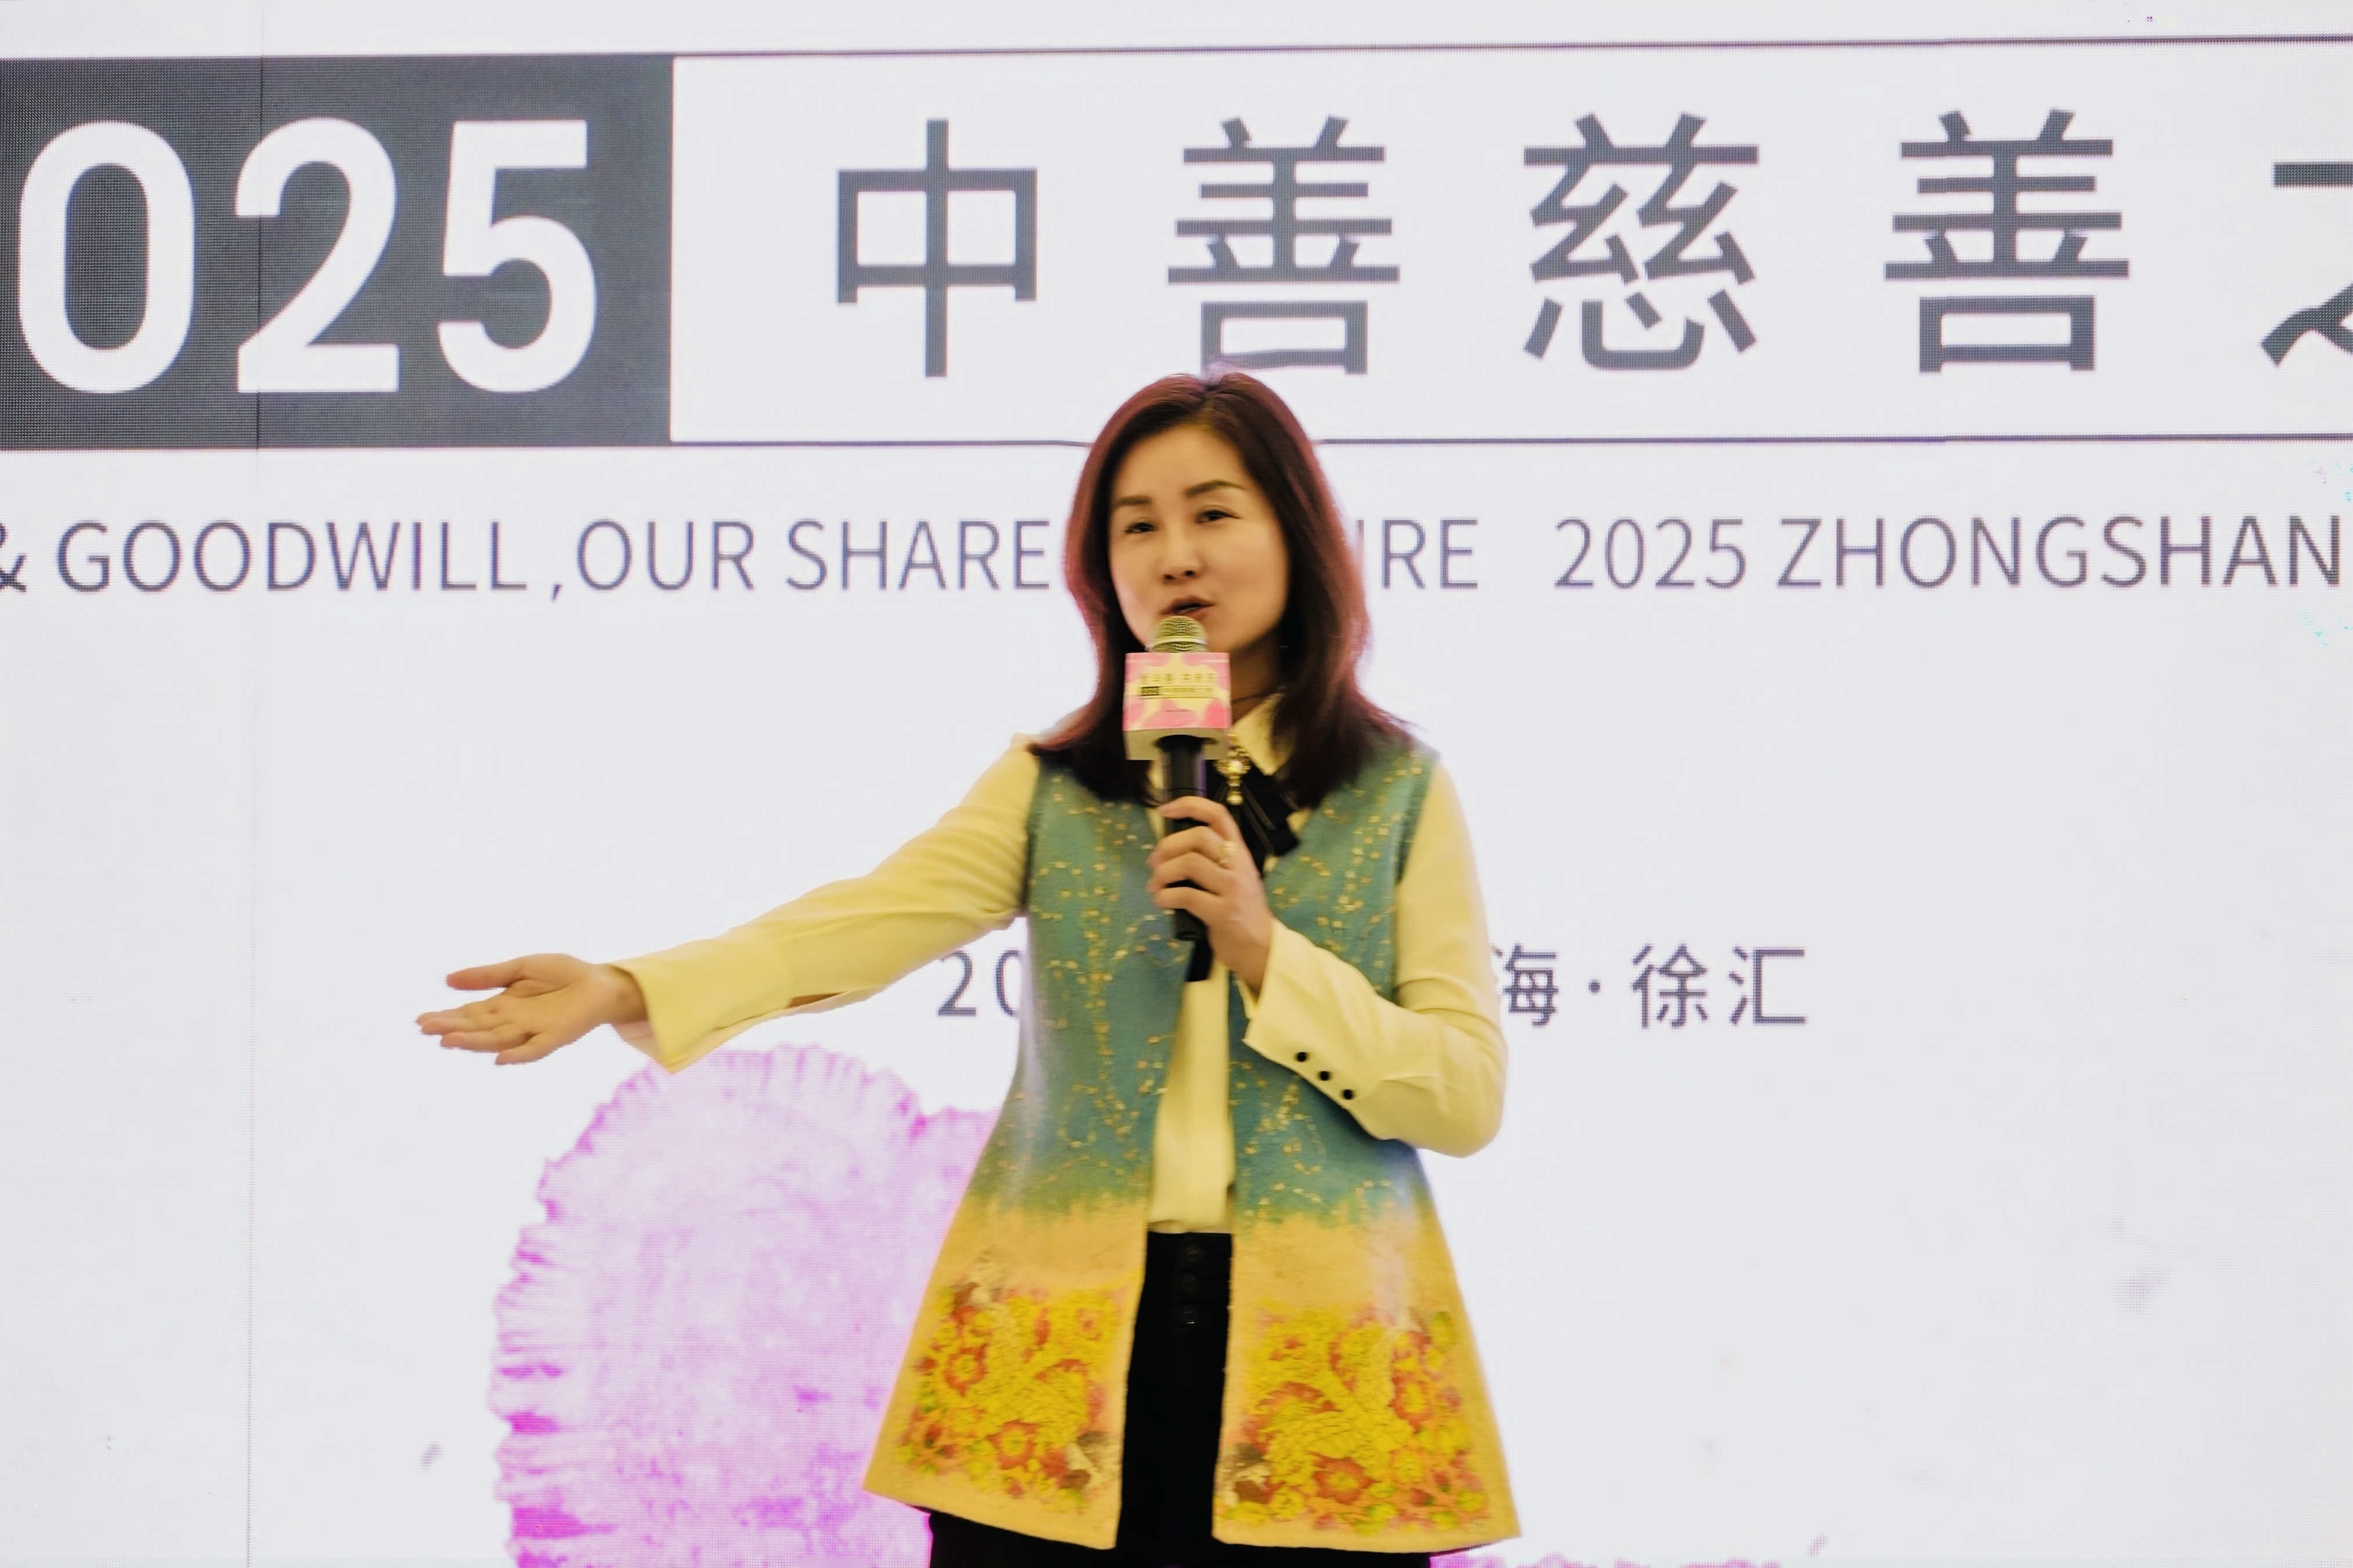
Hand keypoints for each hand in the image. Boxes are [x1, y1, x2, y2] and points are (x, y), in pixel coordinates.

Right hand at [416, 953, 645, 1065]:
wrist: (601, 981)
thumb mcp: (521, 968)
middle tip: (427, 1030)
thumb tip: (447, 980)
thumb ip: (488, 975)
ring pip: (498, 1040)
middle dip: (453, 1029)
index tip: (421, 1020)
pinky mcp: (555, 1037)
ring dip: (475, 1043)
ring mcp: (533, 1032)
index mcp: (503, 1005)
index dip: (447, 1017)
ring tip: (450, 1041)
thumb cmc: (563, 974)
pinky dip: (519, 1055)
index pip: (469, 1014)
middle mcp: (513, 1022)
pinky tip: (501, 1059)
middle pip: (478, 1029)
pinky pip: (535, 1050)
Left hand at [1147, 796, 1273, 992]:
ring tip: (1156, 884)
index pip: (1219, 816)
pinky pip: (1186, 896)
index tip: (1166, 809)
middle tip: (1154, 861)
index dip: (1191, 805)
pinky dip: (1165, 896)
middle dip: (1169, 845)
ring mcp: (1232, 890)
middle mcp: (1238, 867)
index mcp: (1239, 854)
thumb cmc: (1241, 913)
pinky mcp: (1223, 913)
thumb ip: (1212, 862)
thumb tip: (1170, 852)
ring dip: (1163, 872)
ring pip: (1190, 863)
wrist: (1261, 949)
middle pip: (1200, 837)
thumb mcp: (1234, 879)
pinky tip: (1161, 900)